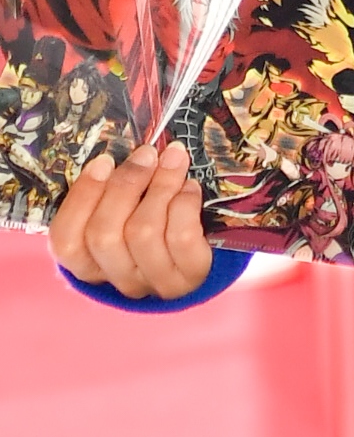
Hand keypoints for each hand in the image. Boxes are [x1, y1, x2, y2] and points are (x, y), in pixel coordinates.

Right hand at [48, 141, 213, 300]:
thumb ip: (118, 192)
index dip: (82, 197)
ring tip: (174, 162)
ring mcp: (153, 282)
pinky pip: (180, 238)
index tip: (103, 160)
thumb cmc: (158, 227)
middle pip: (104, 235)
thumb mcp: (129, 213)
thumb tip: (131, 155)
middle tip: (147, 154)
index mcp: (91, 263)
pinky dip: (184, 205)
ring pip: (143, 232)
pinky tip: (190, 188)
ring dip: (160, 187)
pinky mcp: (190, 276)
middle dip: (125, 184)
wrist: (204, 261)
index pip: (67, 239)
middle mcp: (118, 278)